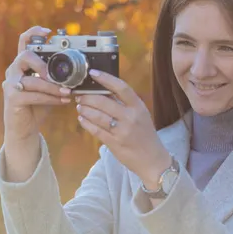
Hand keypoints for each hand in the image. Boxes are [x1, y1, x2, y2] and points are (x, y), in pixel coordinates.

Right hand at [3, 26, 71, 141]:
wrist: (24, 128)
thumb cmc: (37, 106)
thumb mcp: (50, 88)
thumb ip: (58, 78)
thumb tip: (79, 73)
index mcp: (23, 64)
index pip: (24, 42)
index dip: (34, 32)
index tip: (48, 31)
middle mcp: (13, 71)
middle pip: (25, 56)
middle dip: (43, 64)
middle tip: (58, 76)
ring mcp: (10, 84)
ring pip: (32, 80)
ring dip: (53, 87)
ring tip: (68, 92)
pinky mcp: (12, 98)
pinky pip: (33, 95)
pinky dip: (50, 98)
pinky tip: (62, 101)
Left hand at [75, 70, 171, 187]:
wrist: (153, 160)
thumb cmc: (145, 135)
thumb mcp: (141, 115)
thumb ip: (125, 104)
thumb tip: (104, 90)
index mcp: (138, 107)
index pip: (121, 87)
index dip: (106, 79)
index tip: (93, 73)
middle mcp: (130, 117)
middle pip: (103, 101)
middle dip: (88, 97)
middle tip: (80, 95)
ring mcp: (122, 131)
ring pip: (97, 116)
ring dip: (84, 109)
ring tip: (79, 106)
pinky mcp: (114, 143)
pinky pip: (95, 130)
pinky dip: (86, 123)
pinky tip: (81, 119)